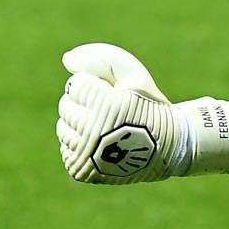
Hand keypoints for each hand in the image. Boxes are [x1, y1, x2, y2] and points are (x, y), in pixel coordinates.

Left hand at [56, 43, 185, 183]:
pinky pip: (66, 148)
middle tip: (107, 109)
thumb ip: (101, 57)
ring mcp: (86, 155)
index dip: (94, 84)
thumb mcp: (134, 72)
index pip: (76, 85)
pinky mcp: (82, 171)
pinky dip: (79, 143)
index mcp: (107, 106)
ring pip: (63, 127)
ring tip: (104, 125)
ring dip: (79, 122)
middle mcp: (93, 133)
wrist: (165, 146)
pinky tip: (100, 142)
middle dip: (84, 102)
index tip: (112, 93)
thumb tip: (67, 59)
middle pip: (66, 105)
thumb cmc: (148, 105)